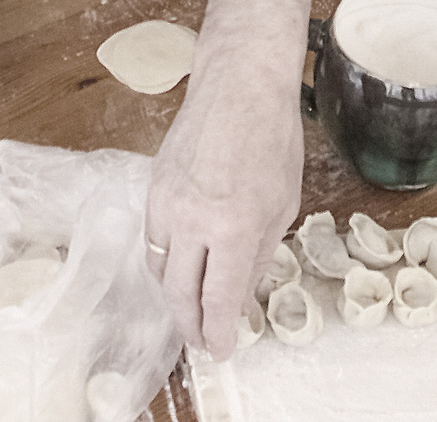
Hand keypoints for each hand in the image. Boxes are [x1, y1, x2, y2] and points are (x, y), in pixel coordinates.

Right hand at [145, 56, 303, 355]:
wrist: (238, 85)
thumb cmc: (271, 139)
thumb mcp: (283, 205)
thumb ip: (259, 254)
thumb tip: (240, 294)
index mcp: (234, 228)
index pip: (218, 300)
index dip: (218, 333)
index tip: (221, 350)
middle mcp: (193, 221)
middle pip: (179, 294)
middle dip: (190, 326)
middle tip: (202, 342)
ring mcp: (166, 203)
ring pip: (159, 271)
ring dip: (173, 298)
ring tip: (190, 313)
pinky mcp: (153, 187)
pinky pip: (152, 240)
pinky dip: (164, 263)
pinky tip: (180, 269)